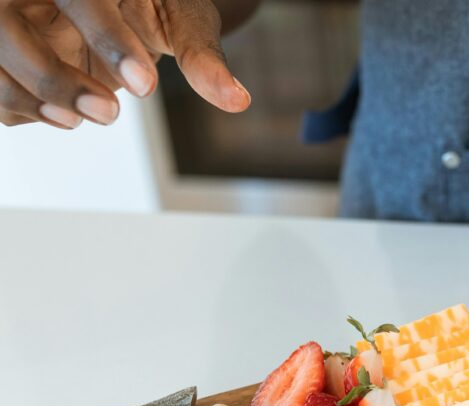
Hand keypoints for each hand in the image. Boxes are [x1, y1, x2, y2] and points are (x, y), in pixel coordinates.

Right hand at [0, 0, 249, 128]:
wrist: (126, 3)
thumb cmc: (151, 1)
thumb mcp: (182, 17)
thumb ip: (201, 56)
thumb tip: (235, 99)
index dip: (107, 39)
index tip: (144, 85)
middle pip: (6, 26)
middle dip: (54, 78)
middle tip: (110, 114)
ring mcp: (6, 15)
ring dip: (33, 99)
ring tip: (85, 120)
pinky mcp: (2, 52)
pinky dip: (24, 109)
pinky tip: (65, 116)